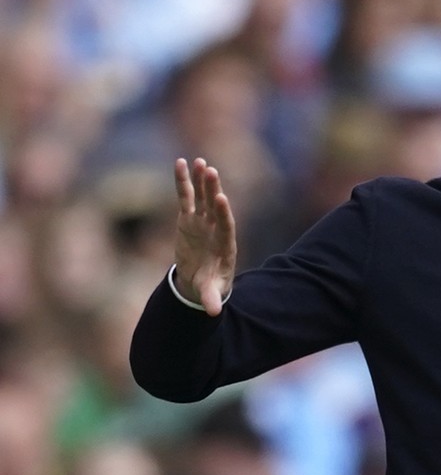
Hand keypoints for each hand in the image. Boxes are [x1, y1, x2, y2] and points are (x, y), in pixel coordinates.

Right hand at [173, 157, 236, 315]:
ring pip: (202, 197)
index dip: (224, 213)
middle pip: (215, 207)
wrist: (201, 277)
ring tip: (200, 162)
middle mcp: (215, 229)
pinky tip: (180, 162)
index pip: (226, 226)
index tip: (222, 199)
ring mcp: (202, 221)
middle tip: (211, 172)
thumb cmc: (209, 284)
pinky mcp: (188, 217)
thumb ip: (212, 299)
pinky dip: (183, 181)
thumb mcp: (210, 292)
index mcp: (224, 245)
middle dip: (213, 190)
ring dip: (200, 180)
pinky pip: (185, 196)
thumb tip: (213, 312)